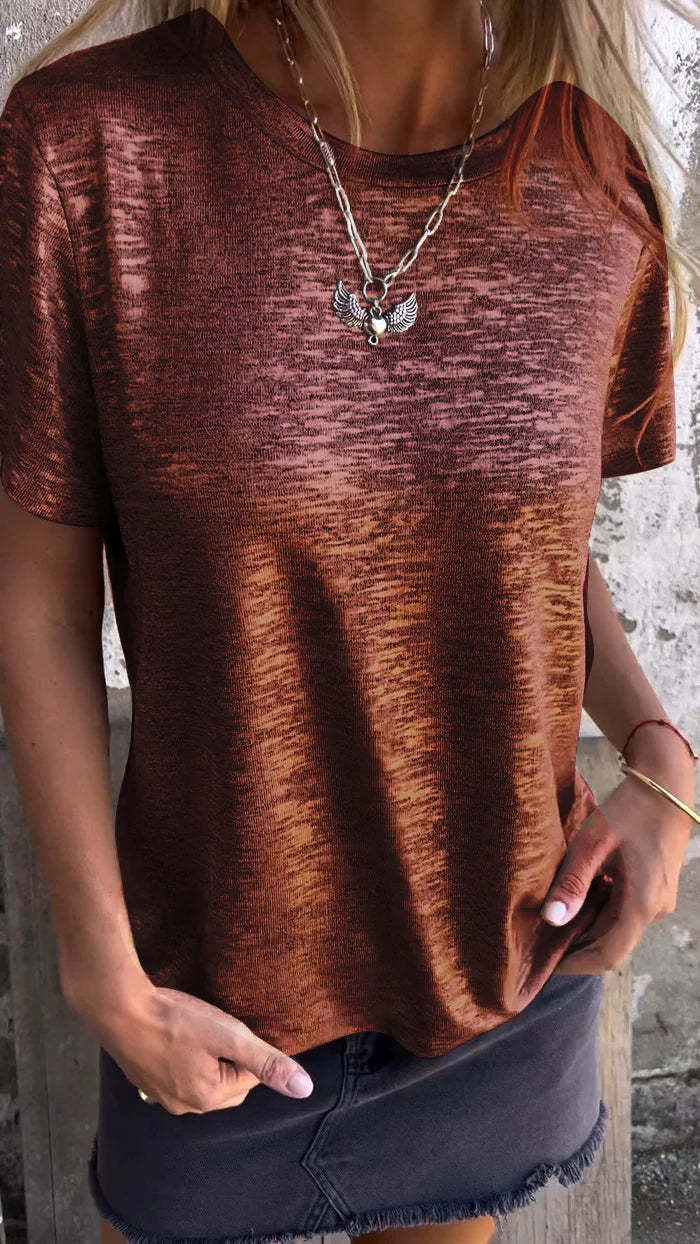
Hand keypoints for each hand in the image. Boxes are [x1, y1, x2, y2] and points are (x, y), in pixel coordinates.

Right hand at [66, 966, 314, 1113]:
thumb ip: (267, 1062)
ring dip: (207, 1058)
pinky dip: (183, 1057)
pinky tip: (176, 1035)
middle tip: (218, 1027)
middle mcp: (184, 1106)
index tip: (233, 1026)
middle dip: (231, 1057)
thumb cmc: (174, 1020)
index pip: (250, 1078)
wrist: (117, 1008)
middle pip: (227, 1083)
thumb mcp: (229, 1036)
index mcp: (208, 1099)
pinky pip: (177, 1072)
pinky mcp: (144, 1079)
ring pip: (202, 1078)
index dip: (247, 1048)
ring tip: (198, 1029)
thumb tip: (305, 1088)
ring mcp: (159, 1095)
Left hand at [542, 763, 692, 974]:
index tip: (547, 966)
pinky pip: (625, 911)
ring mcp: (659, 900)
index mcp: (643, 905)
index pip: (608, 956)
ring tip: (551, 917)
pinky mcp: (655, 888)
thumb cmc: (629, 811)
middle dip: (577, 944)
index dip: (577, 964)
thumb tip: (551, 920)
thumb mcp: (593, 845)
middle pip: (612, 942)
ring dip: (587, 925)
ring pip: (617, 926)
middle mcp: (656, 910)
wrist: (665, 786)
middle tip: (540, 940)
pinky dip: (599, 910)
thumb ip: (572, 883)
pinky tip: (575, 897)